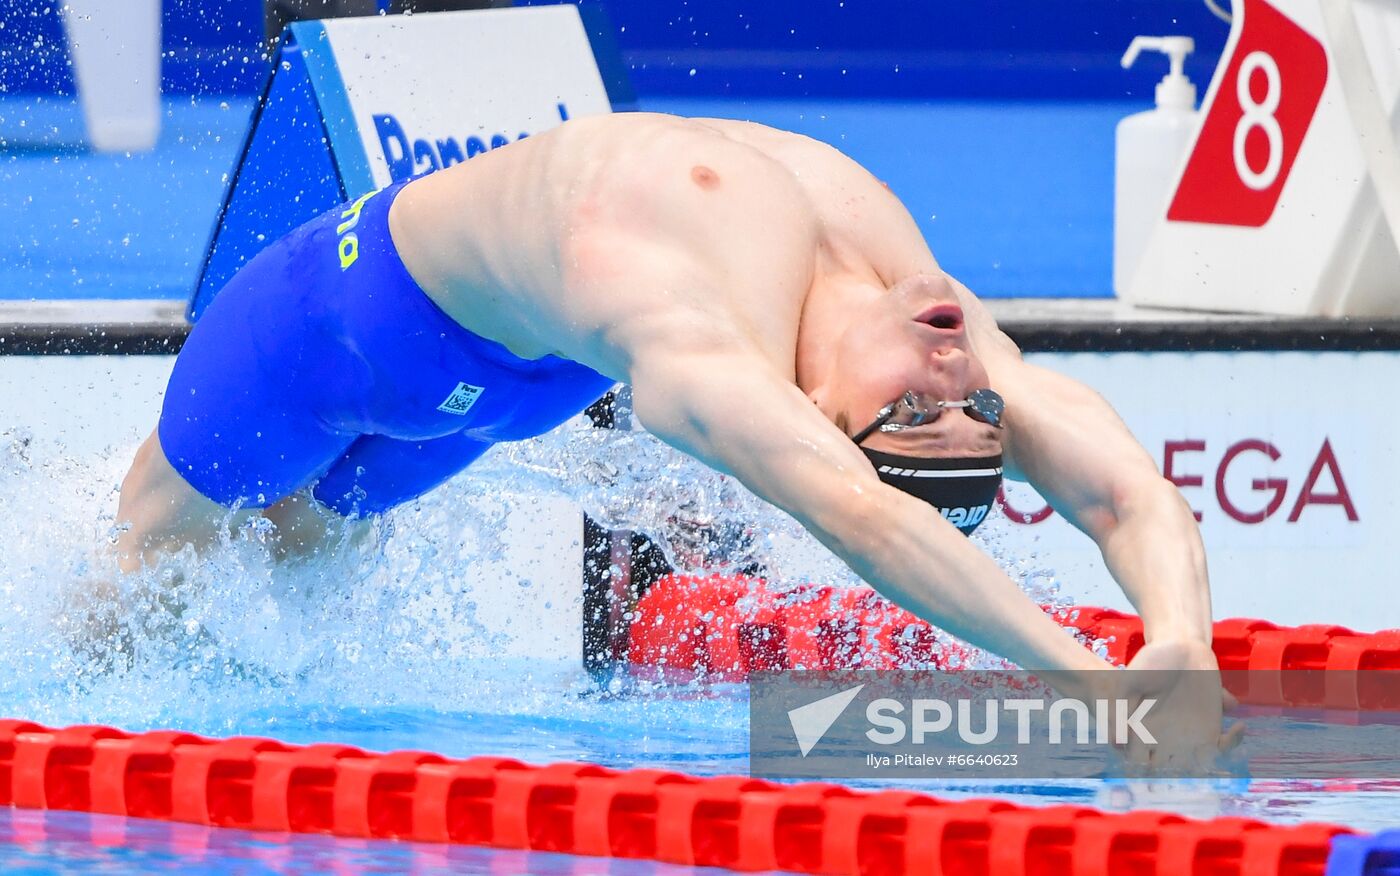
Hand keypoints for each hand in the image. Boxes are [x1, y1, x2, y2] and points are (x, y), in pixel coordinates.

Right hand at [1114, 639, 1242, 772]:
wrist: (1178, 645)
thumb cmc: (1150, 662)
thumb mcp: (1130, 682)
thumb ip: (1121, 709)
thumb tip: (1116, 743)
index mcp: (1143, 732)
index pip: (1140, 764)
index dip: (1144, 776)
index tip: (1157, 777)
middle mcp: (1166, 740)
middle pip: (1170, 773)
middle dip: (1180, 782)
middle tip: (1192, 778)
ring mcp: (1190, 736)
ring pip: (1199, 767)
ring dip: (1210, 771)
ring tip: (1219, 760)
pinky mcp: (1211, 727)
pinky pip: (1222, 747)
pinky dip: (1231, 743)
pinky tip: (1237, 726)